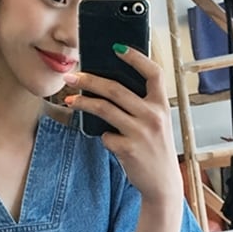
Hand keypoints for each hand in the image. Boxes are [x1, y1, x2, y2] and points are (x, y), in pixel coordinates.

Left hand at [64, 47, 182, 205]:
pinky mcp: (129, 149)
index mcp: (162, 105)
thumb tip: (108, 88)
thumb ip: (141, 106)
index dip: (136, 58)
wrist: (162, 183)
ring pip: (104, 109)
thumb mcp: (156, 124)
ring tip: (69, 99)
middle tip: (72, 76)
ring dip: (83, 102)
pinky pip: (105, 135)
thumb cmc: (155, 149)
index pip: (153, 73)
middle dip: (90, 80)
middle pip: (116, 89)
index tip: (116, 48)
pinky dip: (102, 136)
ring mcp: (141, 132)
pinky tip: (106, 138)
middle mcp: (153, 116)